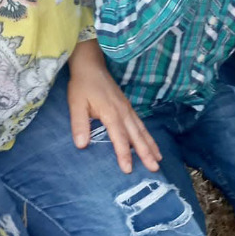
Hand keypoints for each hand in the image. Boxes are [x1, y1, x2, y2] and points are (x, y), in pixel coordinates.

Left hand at [67, 39, 160, 173]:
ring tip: (158, 160)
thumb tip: (81, 145)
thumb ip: (79, 124)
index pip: (119, 137)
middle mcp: (123, 112)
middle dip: (146, 153)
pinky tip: (151, 144)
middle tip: (155, 169)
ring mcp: (127, 109)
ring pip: (142, 130)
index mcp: (111, 113)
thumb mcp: (75, 104)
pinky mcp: (128, 107)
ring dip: (150, 146)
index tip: (128, 169)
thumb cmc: (82, 86)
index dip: (124, 154)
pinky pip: (140, 124)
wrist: (91, 66)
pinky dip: (148, 136)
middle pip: (137, 136)